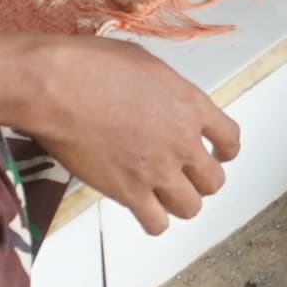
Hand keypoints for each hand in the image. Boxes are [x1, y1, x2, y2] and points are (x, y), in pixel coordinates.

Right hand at [4, 35, 240, 232]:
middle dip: (201, 179)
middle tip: (184, 175)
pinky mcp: (129, 192)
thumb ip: (165, 90)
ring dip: (179, 202)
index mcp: (189, 104)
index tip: (216, 154)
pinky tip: (141, 208)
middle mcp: (182, 141)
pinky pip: (156, 224)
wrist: (55, 86)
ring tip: (162, 194)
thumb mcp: (143, 62)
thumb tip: (162, 101)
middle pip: (214, 181)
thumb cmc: (90, 64)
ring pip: (191, 207)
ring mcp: (157, 170)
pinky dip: (152, 221)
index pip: (230, 138)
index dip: (225, 150)